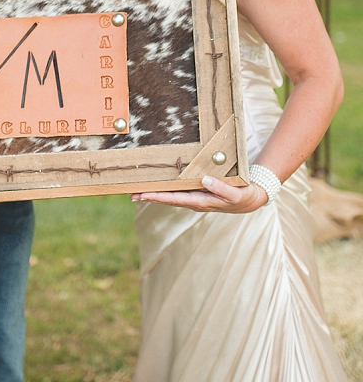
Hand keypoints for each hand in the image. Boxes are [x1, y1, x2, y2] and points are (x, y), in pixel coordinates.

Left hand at [132, 175, 268, 213]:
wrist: (250, 199)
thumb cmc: (243, 196)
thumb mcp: (235, 193)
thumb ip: (221, 188)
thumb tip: (203, 180)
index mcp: (201, 201)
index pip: (174, 199)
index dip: (158, 196)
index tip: (142, 194)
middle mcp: (194, 200)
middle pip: (168, 198)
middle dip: (150, 195)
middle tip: (131, 193)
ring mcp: (195, 197)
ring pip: (171, 195)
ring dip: (156, 192)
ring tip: (138, 189)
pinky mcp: (198, 191)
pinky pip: (178, 190)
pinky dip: (167, 187)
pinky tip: (159, 183)